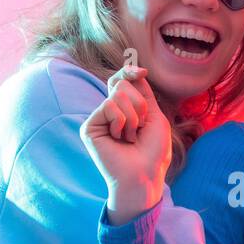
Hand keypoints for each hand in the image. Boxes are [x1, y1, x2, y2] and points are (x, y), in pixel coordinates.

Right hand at [80, 65, 171, 224]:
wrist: (144, 174)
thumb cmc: (153, 151)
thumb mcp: (154, 116)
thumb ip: (143, 92)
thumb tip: (135, 70)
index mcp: (126, 109)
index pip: (122, 81)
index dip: (129, 72)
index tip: (141, 72)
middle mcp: (110, 112)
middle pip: (121, 85)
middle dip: (139, 105)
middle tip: (139, 128)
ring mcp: (99, 119)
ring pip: (117, 95)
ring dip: (133, 117)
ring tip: (130, 138)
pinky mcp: (89, 127)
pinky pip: (108, 106)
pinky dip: (121, 122)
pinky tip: (119, 139)